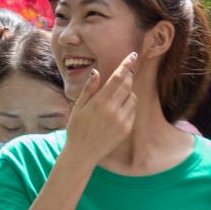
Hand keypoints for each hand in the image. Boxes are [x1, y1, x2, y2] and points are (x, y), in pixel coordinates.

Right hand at [63, 52, 137, 166]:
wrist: (82, 154)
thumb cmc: (76, 129)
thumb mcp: (77, 108)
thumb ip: (88, 90)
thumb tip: (97, 73)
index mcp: (99, 102)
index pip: (117, 78)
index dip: (126, 65)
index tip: (134, 56)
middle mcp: (112, 110)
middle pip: (128, 85)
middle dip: (127, 77)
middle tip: (123, 75)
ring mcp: (121, 120)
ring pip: (132, 98)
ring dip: (128, 93)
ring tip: (116, 98)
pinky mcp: (126, 129)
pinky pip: (133, 111)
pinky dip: (128, 106)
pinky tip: (117, 111)